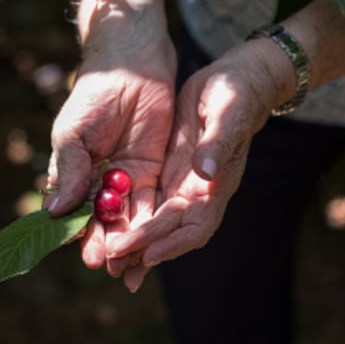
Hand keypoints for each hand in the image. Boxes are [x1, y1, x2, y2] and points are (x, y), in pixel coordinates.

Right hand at [43, 24, 175, 276]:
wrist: (131, 65)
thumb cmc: (93, 95)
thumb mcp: (74, 134)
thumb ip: (70, 171)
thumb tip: (55, 211)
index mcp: (73, 174)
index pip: (73, 213)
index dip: (78, 234)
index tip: (84, 252)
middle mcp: (98, 182)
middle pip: (101, 222)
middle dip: (104, 243)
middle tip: (108, 264)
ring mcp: (126, 178)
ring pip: (125, 217)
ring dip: (127, 240)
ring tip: (127, 262)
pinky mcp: (153, 171)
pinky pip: (150, 202)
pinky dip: (149, 222)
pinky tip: (149, 240)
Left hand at [109, 40, 288, 281]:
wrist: (235, 81)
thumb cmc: (237, 94)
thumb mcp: (228, 113)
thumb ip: (217, 144)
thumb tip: (206, 174)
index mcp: (216, 186)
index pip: (197, 226)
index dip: (174, 243)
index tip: (148, 254)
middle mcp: (198, 193)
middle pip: (170, 233)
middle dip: (143, 249)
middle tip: (113, 261)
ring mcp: (181, 185)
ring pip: (156, 224)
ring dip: (134, 244)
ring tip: (108, 262)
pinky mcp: (167, 173)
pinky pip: (146, 203)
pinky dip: (129, 219)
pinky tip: (107, 230)